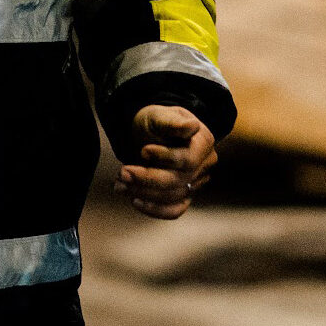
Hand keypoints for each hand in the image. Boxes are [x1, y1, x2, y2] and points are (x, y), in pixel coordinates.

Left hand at [116, 105, 215, 219]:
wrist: (149, 135)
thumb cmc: (155, 122)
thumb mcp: (160, 115)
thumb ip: (173, 123)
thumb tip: (192, 126)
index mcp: (203, 142)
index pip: (187, 159)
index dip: (165, 157)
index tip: (143, 150)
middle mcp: (204, 165)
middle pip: (178, 180)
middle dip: (147, 179)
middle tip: (122, 172)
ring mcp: (196, 182)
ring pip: (173, 196)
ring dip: (143, 192)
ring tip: (121, 183)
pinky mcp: (185, 196)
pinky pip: (174, 210)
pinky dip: (154, 209)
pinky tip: (135, 200)